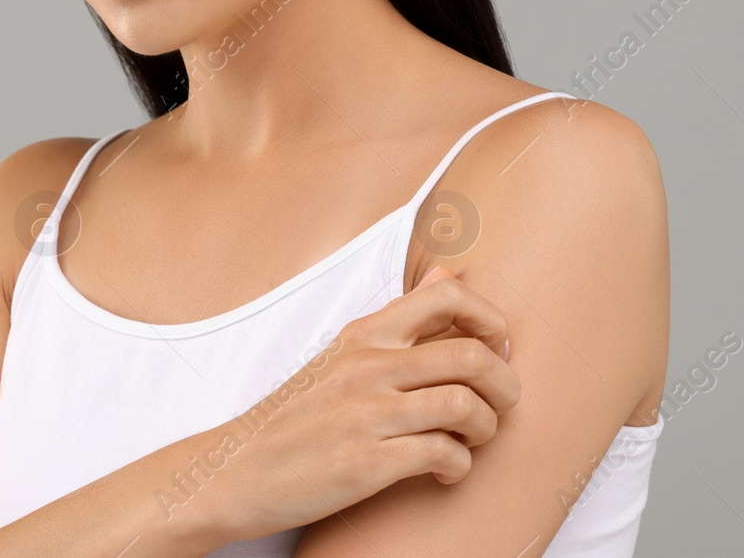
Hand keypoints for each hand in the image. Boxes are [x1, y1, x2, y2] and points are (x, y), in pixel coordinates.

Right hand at [211, 265, 519, 539]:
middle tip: (500, 404)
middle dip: (505, 384)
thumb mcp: (344, 352)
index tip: (496, 348)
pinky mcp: (366, 461)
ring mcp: (367, 412)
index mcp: (366, 334)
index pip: (448, 296)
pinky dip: (459, 466)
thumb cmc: (299, 414)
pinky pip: (443, 454)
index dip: (490, 319)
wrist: (238, 470)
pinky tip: (445, 471)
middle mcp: (368, 364)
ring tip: (472, 439)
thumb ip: (404, 317)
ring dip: (486, 428)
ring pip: (465, 405)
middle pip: (472, 355)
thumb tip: (453, 272)